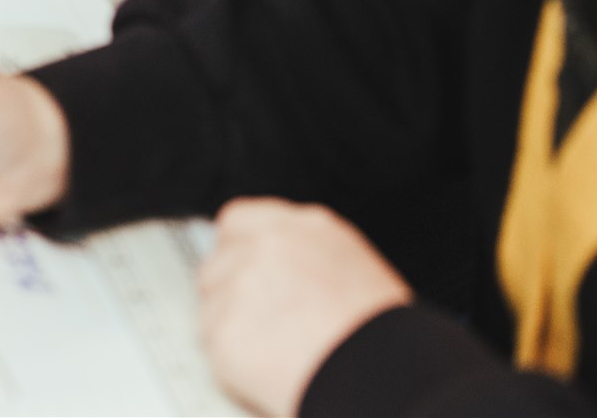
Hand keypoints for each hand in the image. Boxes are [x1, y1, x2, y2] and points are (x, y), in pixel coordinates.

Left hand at [200, 199, 413, 415]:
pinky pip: (213, 346)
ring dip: (231, 328)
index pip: (239, 220)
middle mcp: (267, 246)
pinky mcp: (224, 330)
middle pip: (218, 261)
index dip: (238, 251)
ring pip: (211, 304)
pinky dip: (233, 365)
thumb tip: (281, 268)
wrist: (381, 377)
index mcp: (305, 226)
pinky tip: (268, 373)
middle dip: (229, 292)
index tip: (242, 274)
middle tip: (258, 325)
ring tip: (274, 354)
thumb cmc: (384, 337)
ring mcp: (240, 285)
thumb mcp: (354, 268)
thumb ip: (305, 256)